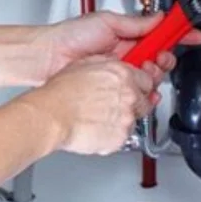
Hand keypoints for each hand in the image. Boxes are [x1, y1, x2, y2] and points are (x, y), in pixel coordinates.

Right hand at [29, 56, 155, 155]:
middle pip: (146, 99)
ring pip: (135, 119)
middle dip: (134, 101)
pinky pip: (124, 135)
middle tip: (115, 103)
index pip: (148, 78)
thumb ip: (107, 64)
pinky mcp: (121, 138)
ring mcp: (127, 118)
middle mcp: (129, 95)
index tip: (137, 86)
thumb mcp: (83, 64)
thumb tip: (114, 63)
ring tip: (100, 115)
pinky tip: (97, 126)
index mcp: (122, 75)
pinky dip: (113, 132)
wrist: (52, 116)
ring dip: (123, 117)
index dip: (140, 83)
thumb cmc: (61, 92)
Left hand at [38, 11, 200, 95]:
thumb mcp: (106, 21)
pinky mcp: (114, 87)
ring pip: (152, 77)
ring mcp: (121, 71)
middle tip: (157, 57)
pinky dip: (145, 92)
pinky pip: (138, 92)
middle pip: (160, 58)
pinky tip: (142, 88)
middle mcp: (126, 53)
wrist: (49, 57)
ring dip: (153, 74)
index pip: (159, 34)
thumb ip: (136, 22)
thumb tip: (159, 17)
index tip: (193, 34)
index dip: (178, 34)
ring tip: (141, 69)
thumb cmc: (70, 36)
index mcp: (126, 34)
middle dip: (165, 58)